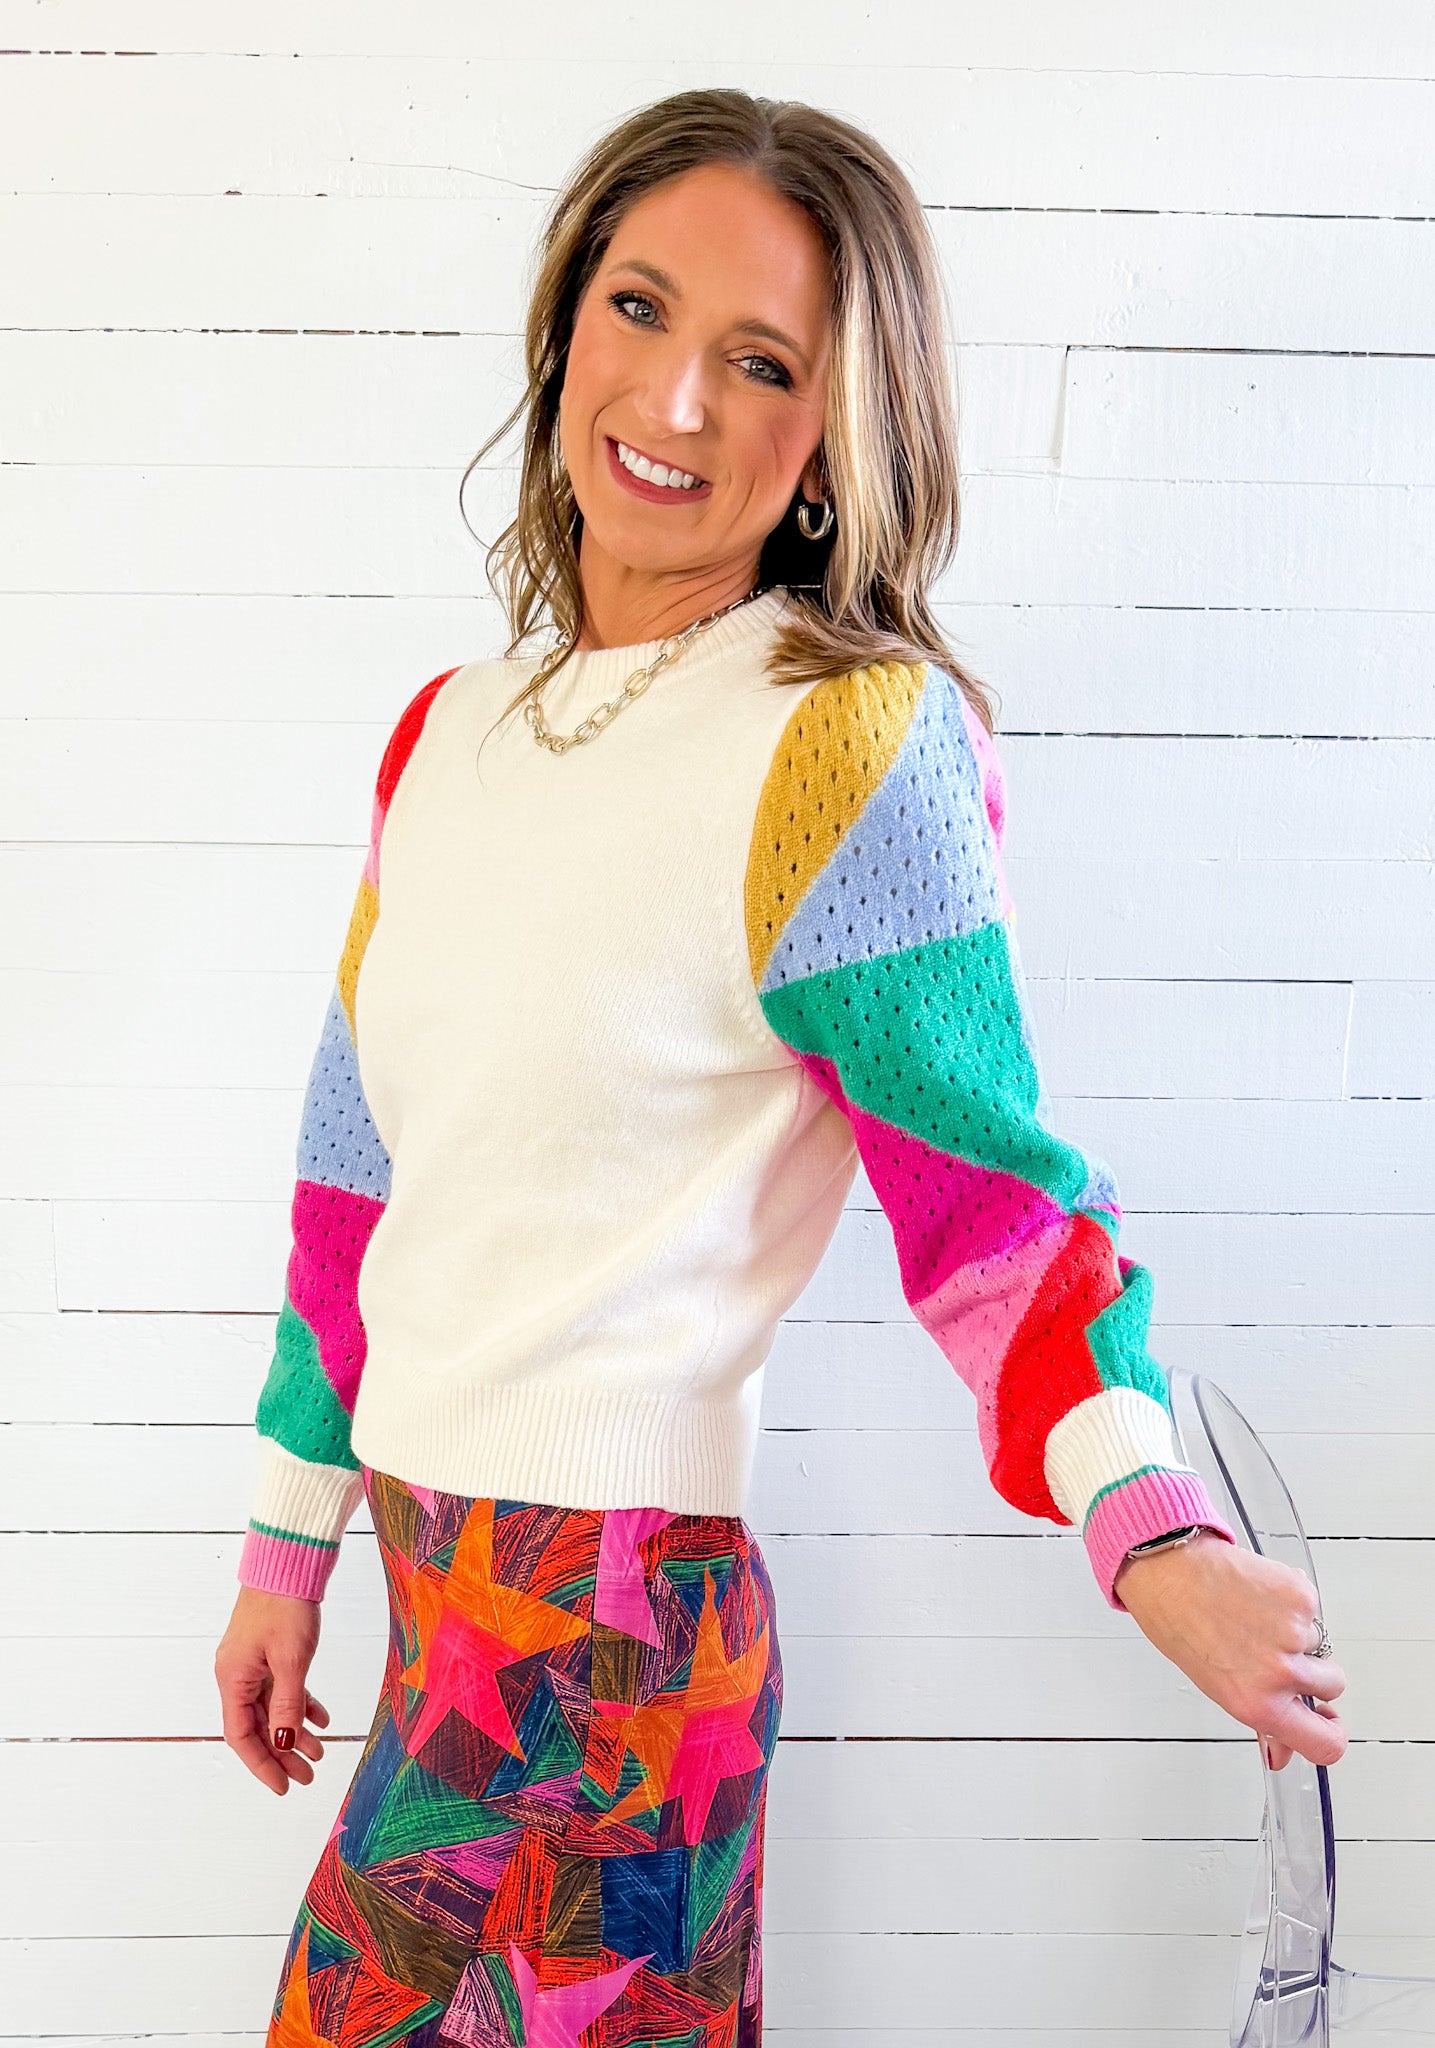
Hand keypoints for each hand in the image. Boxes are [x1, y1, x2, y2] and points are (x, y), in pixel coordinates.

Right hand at [215, 1586, 330, 1794]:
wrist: (289, 1560)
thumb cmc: (285, 1604)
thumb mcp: (291, 1659)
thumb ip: (287, 1704)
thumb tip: (284, 1744)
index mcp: (232, 1678)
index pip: (241, 1736)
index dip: (262, 1764)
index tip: (283, 1786)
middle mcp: (236, 1673)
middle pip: (257, 1726)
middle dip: (281, 1754)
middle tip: (307, 1776)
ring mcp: (252, 1661)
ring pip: (271, 1708)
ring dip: (294, 1730)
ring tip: (319, 1752)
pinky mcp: (268, 1650)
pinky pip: (281, 1687)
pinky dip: (299, 1703)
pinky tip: (320, 1718)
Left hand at [1114, 1530, 1346, 1770]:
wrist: (1171, 1571)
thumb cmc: (1181, 1624)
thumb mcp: (1216, 1687)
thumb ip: (1259, 1721)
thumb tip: (1280, 1753)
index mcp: (1259, 1705)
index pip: (1326, 1744)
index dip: (1333, 1733)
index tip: (1328, 1719)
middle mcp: (1280, 1673)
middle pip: (1332, 1685)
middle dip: (1311, 1670)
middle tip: (1274, 1650)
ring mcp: (1295, 1633)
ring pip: (1320, 1643)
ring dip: (1298, 1633)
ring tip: (1256, 1617)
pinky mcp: (1301, 1597)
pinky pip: (1312, 1607)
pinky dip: (1292, 1601)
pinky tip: (1260, 1595)